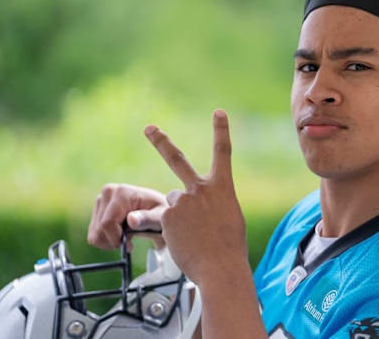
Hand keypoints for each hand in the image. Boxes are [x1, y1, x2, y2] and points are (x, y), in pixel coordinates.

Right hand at [88, 184, 167, 251]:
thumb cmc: (161, 214)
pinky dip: (106, 240)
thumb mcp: (160, 218)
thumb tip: (132, 220)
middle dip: (114, 241)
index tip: (130, 246)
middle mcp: (108, 192)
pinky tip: (120, 235)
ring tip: (127, 236)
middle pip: (99, 229)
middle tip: (131, 242)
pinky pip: (93, 234)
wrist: (158, 210)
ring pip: (95, 234)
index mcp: (122, 192)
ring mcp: (101, 200)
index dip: (116, 239)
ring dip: (110, 241)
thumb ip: (147, 219)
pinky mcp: (97, 209)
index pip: (107, 223)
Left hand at [144, 109, 246, 286]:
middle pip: (177, 159)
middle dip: (161, 142)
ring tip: (191, 235)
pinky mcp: (166, 216)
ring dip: (176, 216)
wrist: (220, 267)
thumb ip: (213, 203)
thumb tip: (198, 205)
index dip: (221, 130)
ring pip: (171, 203)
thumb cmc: (229, 247)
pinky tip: (181, 240)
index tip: (219, 112)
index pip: (223, 152)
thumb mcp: (228, 217)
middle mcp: (201, 189)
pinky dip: (167, 228)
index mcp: (222, 187)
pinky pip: (160, 219)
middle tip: (148, 128)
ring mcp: (182, 201)